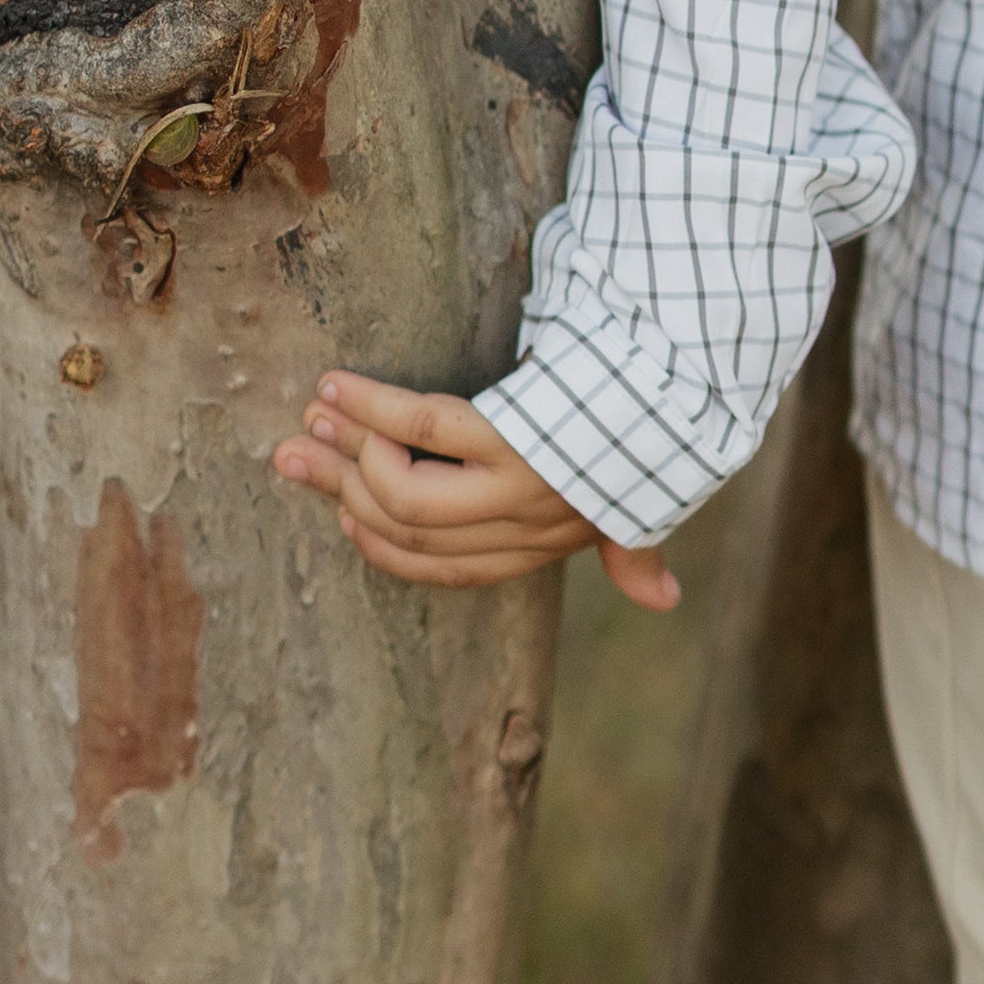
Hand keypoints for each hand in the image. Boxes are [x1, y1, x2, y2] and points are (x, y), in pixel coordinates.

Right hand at [270, 376, 681, 605]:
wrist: (691, 384)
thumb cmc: (653, 444)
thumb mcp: (647, 507)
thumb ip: (636, 549)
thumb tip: (665, 600)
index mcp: (539, 545)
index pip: (440, 568)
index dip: (384, 547)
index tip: (343, 521)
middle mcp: (522, 528)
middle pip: (405, 526)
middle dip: (342, 490)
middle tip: (292, 457)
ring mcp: (514, 487)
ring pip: (403, 491)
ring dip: (350, 451)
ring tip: (314, 418)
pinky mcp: (511, 439)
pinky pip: (421, 430)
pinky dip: (373, 407)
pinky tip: (338, 388)